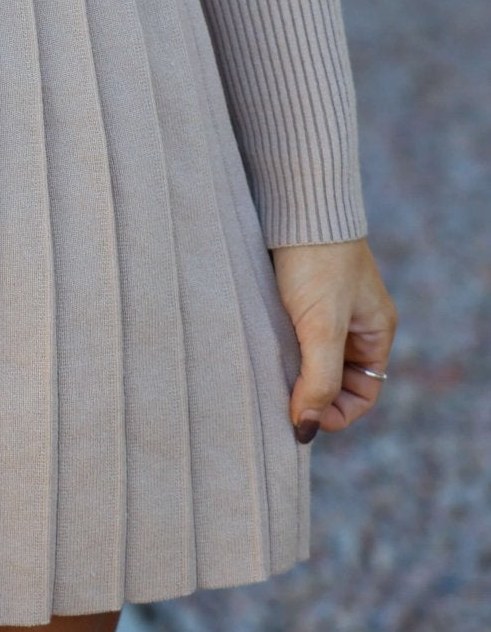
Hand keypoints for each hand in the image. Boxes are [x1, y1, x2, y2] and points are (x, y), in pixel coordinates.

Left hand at [269, 235, 396, 442]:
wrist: (294, 203)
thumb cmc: (317, 262)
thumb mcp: (321, 326)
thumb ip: (319, 379)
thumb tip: (305, 428)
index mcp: (374, 332)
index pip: (362, 395)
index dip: (334, 413)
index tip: (301, 415)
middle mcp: (353, 324)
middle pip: (334, 381)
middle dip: (309, 395)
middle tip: (277, 400)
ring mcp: (324, 310)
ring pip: (308, 359)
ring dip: (290, 372)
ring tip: (265, 375)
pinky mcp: (295, 296)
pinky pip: (290, 336)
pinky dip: (276, 348)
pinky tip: (257, 350)